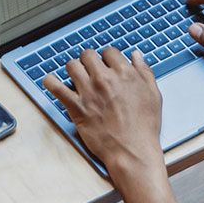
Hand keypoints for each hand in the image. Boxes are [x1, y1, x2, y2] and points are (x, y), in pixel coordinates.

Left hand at [40, 48, 162, 180]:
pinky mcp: (76, 107)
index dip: (107, 57)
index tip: (106, 64)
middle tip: (90, 70)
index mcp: (124, 73)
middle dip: (89, 61)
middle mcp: (104, 79)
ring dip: (73, 69)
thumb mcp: (153, 94)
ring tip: (75, 76)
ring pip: (72, 66)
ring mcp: (88, 92)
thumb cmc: (144, 126)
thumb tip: (136, 55)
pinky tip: (51, 81)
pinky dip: (50, 82)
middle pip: (88, 55)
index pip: (109, 52)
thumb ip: (144, 71)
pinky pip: (56, 88)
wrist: (132, 150)